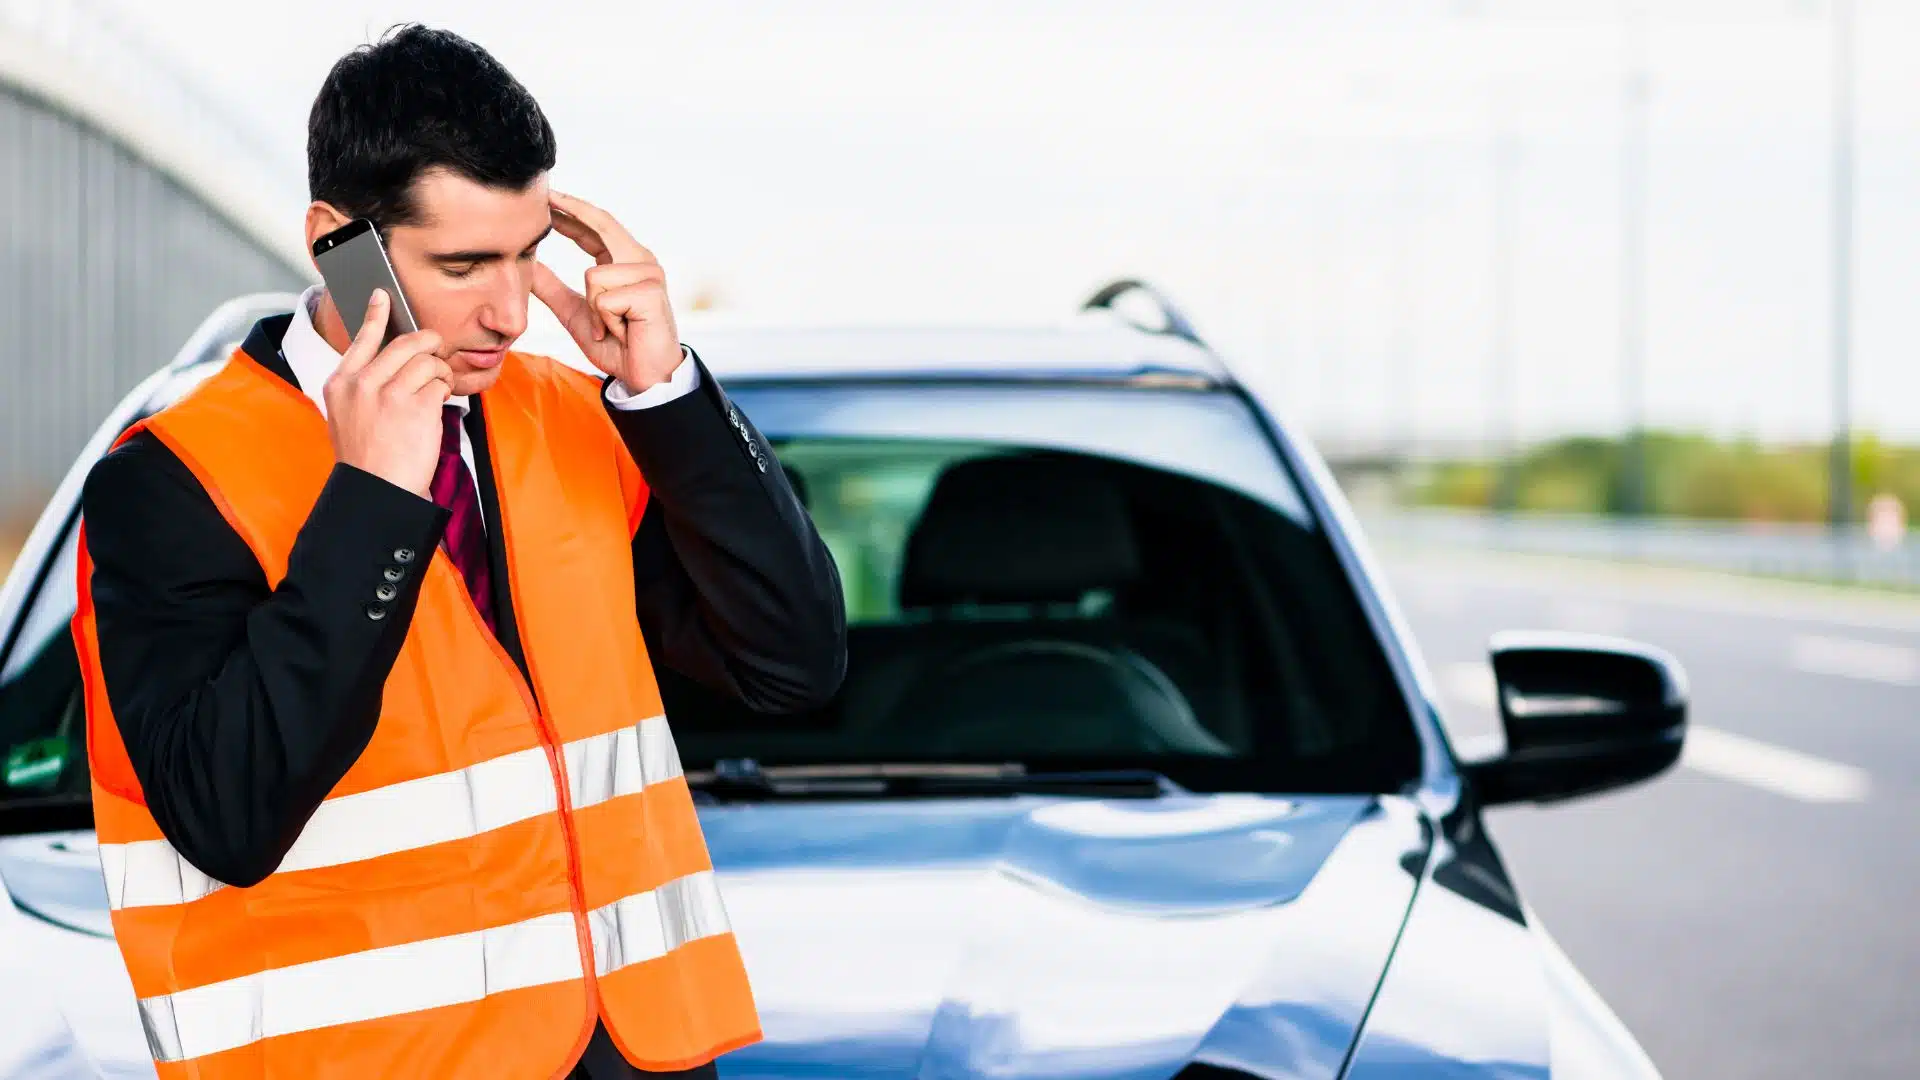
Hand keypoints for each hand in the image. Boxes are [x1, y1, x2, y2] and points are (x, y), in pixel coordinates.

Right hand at [324, 289, 450, 498]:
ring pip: (428, 361)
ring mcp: (389, 394)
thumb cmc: (367, 457)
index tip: (382, 294)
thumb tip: (392, 360)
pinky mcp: (416, 406)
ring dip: (440, 373)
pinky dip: (445, 392)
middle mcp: (362, 384)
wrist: (378, 491)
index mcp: (340, 384)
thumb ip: (362, 385)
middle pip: (406, 343)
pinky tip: (436, 407)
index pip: (361, 339)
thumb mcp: (347, 415)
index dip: (374, 314)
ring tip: (436, 390)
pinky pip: (441, 384)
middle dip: (429, 344)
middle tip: (437, 351)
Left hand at [531, 190, 683, 391]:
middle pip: (602, 225)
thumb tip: (527, 265)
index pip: (596, 227)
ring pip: (593, 276)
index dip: (571, 212)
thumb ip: (553, 288)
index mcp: (626, 262)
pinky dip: (604, 321)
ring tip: (612, 329)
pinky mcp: (650, 292)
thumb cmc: (617, 346)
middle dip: (573, 210)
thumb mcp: (576, 313)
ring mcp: (649, 275)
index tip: (547, 198)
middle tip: (547, 195)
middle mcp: (641, 261)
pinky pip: (604, 298)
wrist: (643, 377)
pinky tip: (623, 332)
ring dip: (592, 311)